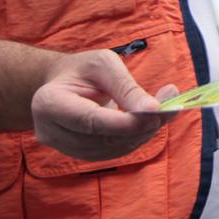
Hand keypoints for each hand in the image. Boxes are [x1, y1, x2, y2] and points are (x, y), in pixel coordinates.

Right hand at [32, 49, 175, 160]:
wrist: (62, 83)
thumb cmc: (83, 69)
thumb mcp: (104, 64)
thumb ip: (127, 87)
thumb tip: (154, 109)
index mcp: (48, 103)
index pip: (90, 121)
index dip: (125, 122)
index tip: (156, 113)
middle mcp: (50, 131)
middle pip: (102, 139)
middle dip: (140, 127)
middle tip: (170, 109)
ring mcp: (62, 147)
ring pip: (110, 149)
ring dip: (141, 134)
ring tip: (162, 111)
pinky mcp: (78, 154)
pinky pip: (111, 152)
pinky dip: (134, 139)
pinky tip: (147, 123)